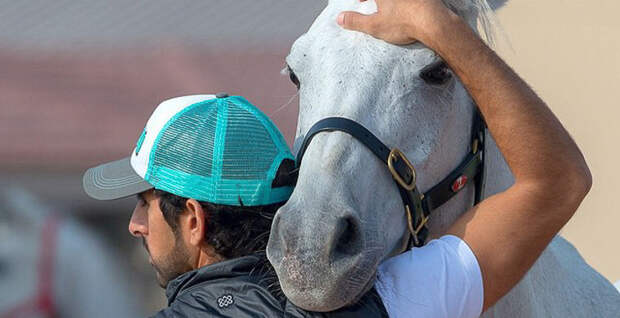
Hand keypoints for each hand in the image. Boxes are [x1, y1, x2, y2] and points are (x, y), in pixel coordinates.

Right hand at [337, 0, 458, 45]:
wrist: (434, 22)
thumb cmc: (404, 23)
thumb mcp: (374, 25)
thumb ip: (356, 21)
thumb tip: (340, 19)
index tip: (360, 2)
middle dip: (375, 0)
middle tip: (370, 3)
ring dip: (388, 2)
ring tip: (387, 8)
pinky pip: (409, 1)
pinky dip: (403, 3)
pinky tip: (404, 8)